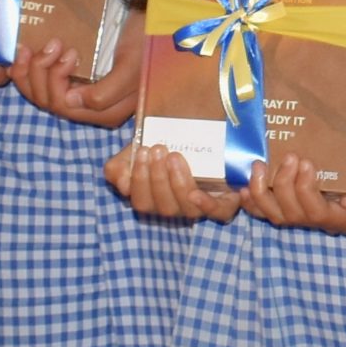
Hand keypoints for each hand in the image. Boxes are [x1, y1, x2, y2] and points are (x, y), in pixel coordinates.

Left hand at [8, 33, 139, 128]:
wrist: (154, 21)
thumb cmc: (146, 42)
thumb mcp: (131, 67)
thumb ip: (105, 93)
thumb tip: (71, 102)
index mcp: (107, 112)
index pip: (65, 106)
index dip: (56, 80)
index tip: (69, 51)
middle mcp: (90, 109)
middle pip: (48, 101)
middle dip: (41, 72)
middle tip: (55, 43)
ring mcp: (79, 95)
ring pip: (40, 94)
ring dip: (32, 69)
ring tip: (44, 44)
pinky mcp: (72, 81)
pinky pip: (39, 85)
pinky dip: (25, 71)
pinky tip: (22, 55)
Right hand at [105, 134, 240, 221]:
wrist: (201, 133)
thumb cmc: (166, 146)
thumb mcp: (137, 150)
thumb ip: (120, 166)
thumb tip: (122, 183)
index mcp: (154, 199)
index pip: (142, 201)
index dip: (139, 180)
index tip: (142, 151)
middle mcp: (176, 207)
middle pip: (163, 206)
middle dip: (157, 178)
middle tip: (158, 149)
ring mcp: (201, 207)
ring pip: (187, 208)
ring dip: (177, 183)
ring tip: (175, 156)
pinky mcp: (226, 203)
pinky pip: (219, 212)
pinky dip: (207, 205)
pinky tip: (197, 192)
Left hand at [240, 128, 345, 236]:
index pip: (322, 215)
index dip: (308, 194)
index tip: (311, 164)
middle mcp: (326, 221)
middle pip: (297, 215)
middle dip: (287, 186)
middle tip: (292, 156)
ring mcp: (306, 212)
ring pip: (278, 216)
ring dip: (265, 192)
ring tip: (263, 165)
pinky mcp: (291, 202)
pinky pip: (266, 212)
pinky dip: (252, 202)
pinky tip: (245, 184)